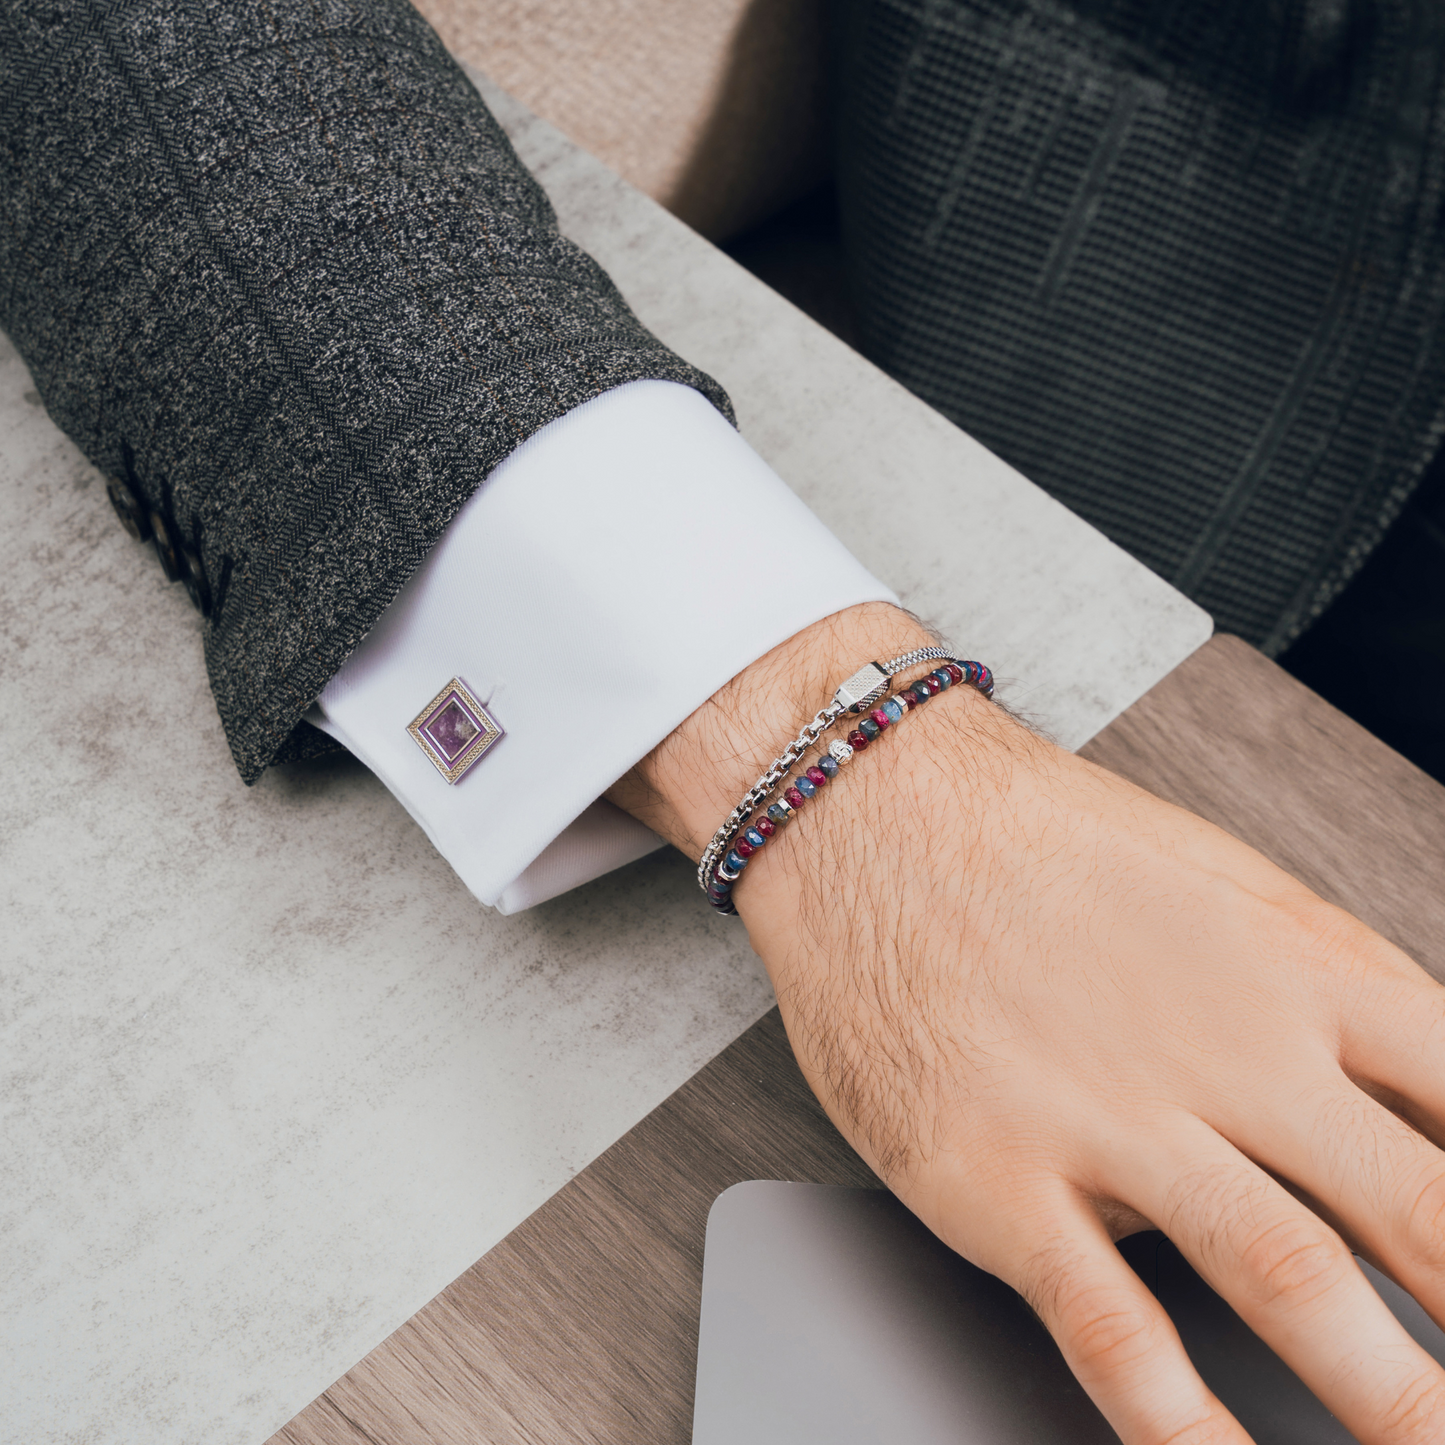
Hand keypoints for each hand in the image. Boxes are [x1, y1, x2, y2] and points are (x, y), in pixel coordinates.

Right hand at [611, 601, 1444, 1443]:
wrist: (871, 809)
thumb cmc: (1040, 840)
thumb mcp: (1222, 880)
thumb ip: (1332, 991)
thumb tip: (1425, 1095)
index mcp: (1299, 967)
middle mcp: (1225, 1047)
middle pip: (1422, 1216)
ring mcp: (1110, 1114)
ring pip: (1290, 1283)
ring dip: (1390, 1399)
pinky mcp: (997, 1175)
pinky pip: (1111, 1330)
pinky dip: (1181, 1428)